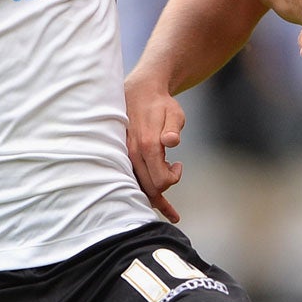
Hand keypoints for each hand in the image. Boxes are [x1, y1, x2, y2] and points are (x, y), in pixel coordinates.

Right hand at [125, 84, 187, 222]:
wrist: (141, 92)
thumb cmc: (161, 104)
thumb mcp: (173, 113)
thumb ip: (173, 128)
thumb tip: (171, 140)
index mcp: (146, 146)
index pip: (160, 180)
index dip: (173, 178)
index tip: (178, 164)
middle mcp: (132, 154)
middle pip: (149, 188)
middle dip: (164, 185)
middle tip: (174, 168)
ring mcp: (126, 156)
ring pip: (139, 187)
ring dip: (154, 196)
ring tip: (169, 209)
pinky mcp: (124, 156)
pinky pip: (133, 179)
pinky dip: (144, 193)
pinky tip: (158, 207)